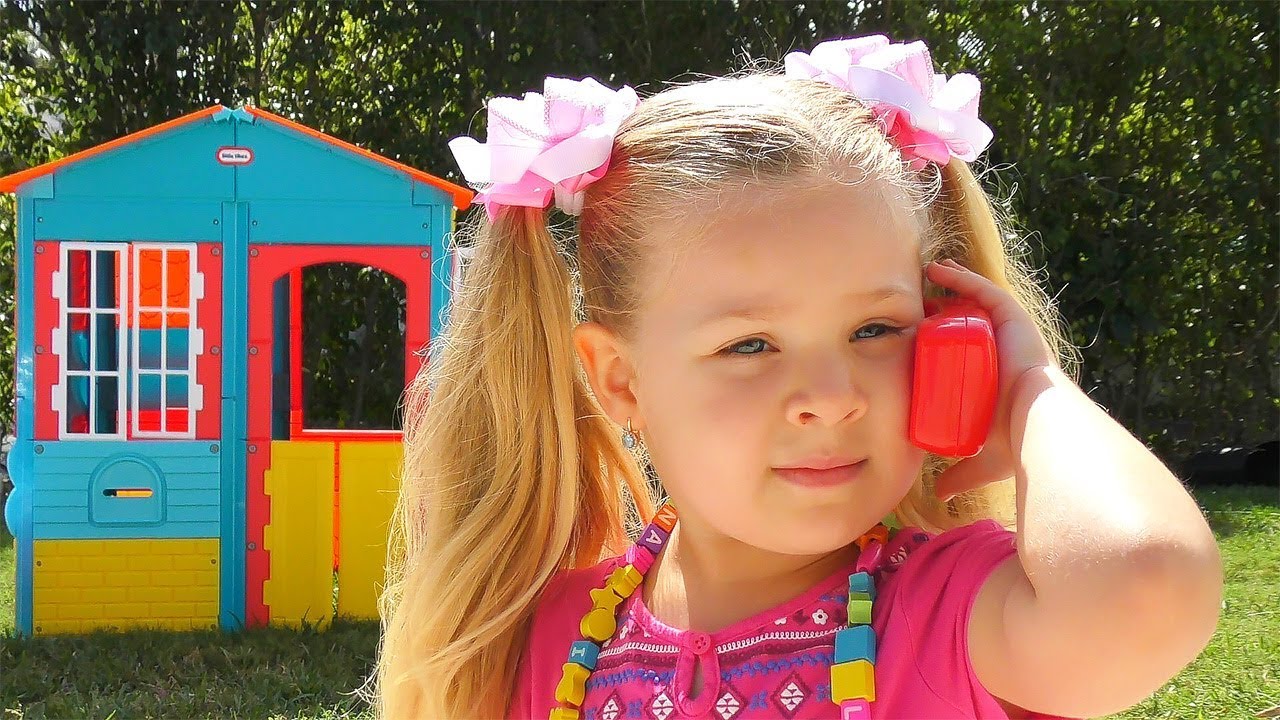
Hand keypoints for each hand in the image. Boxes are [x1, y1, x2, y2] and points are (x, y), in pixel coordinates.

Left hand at [924, 259, 1058, 499]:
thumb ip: (963, 475)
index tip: (915, 338)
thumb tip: (939, 496)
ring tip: (923, 280)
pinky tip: (938, 270)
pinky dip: (962, 278)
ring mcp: (1011, 334)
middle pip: (971, 326)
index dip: (945, 342)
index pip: (971, 354)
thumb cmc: (1017, 446)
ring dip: (951, 289)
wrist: (1039, 429)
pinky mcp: (1014, 319)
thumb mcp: (983, 460)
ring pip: (976, 304)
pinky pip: (985, 292)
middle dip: (944, 313)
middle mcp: (1006, 351)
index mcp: (1000, 378)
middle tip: (912, 310)